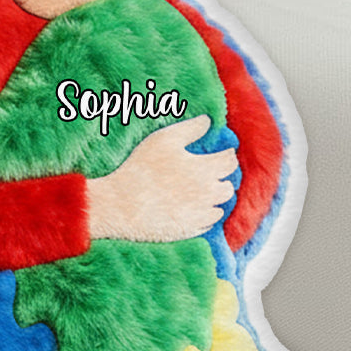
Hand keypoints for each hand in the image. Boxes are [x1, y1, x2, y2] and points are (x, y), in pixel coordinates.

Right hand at [86, 114, 237, 241]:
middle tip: (209, 172)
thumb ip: (190, 128)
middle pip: (228, 186)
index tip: (221, 153)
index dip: (227, 155)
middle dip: (221, 178)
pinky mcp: (191, 230)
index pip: (230, 161)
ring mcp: (200, 214)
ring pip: (220, 206)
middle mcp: (208, 193)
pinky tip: (192, 207)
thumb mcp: (163, 139)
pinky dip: (205, 214)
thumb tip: (208, 121)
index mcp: (205, 169)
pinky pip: (209, 223)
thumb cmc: (141, 168)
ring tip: (201, 190)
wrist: (121, 204)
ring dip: (215, 197)